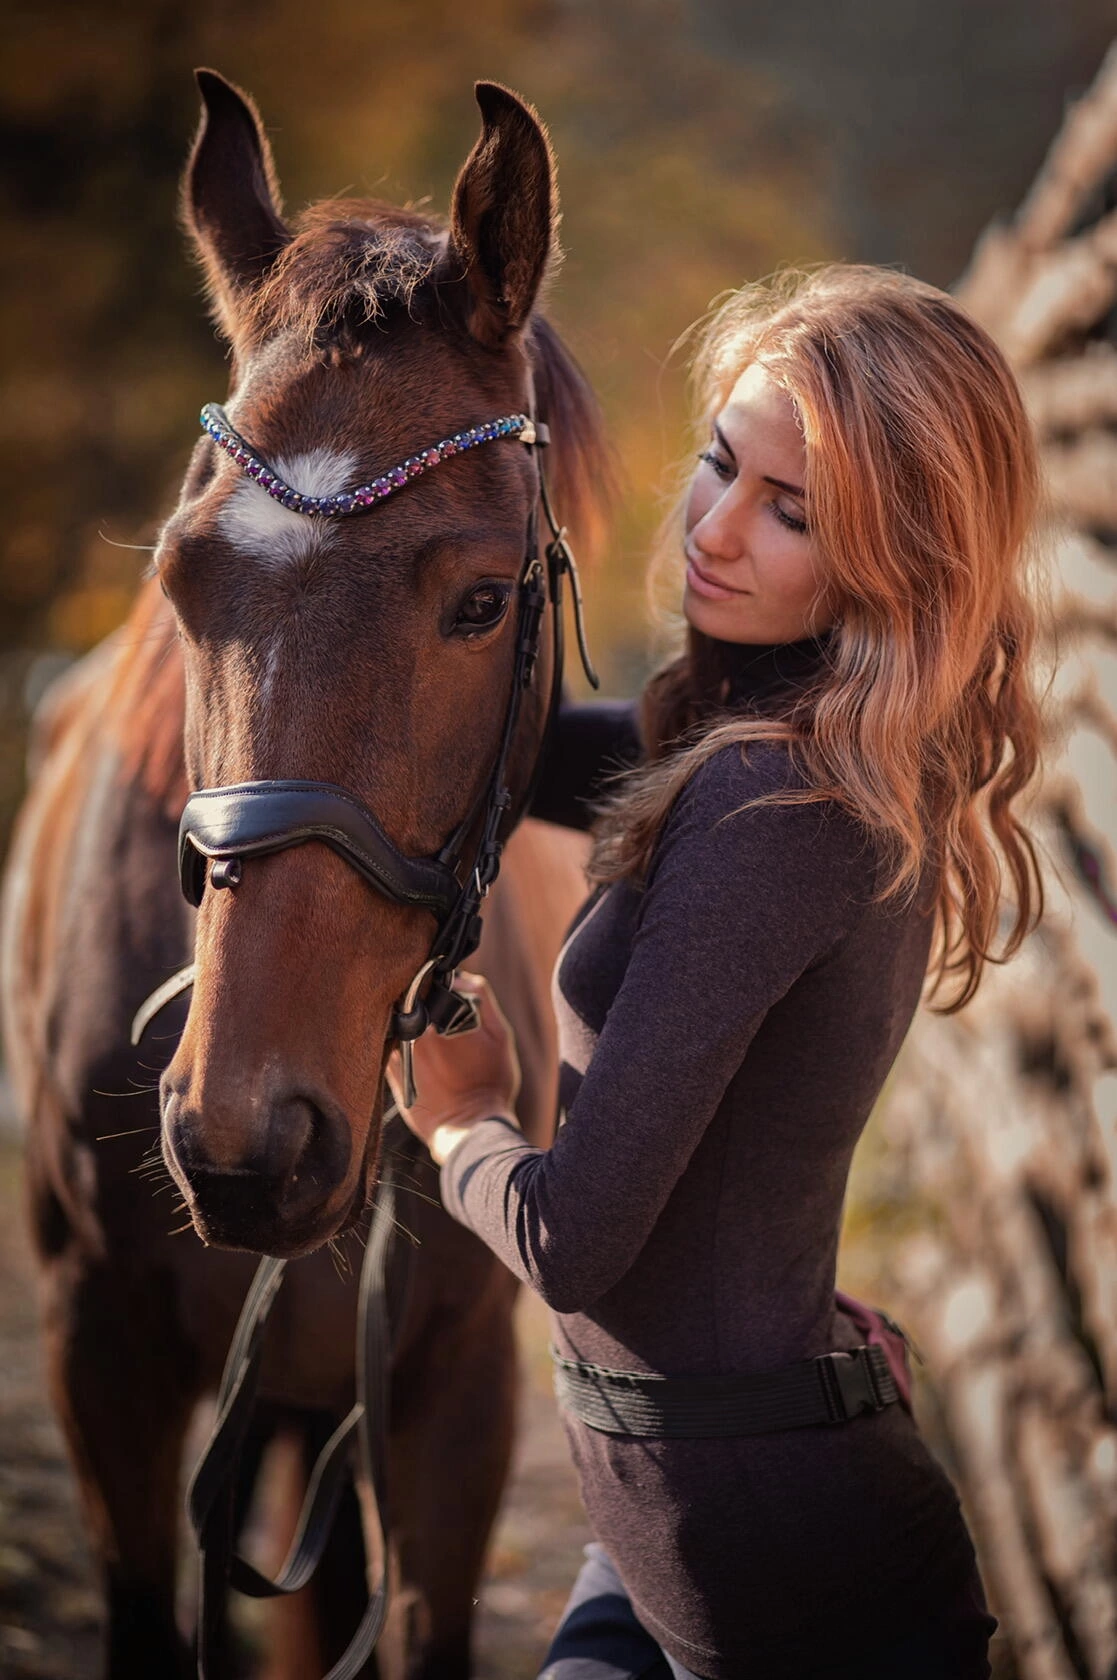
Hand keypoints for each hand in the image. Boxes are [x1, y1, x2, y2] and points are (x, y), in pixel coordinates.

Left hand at [387, 973, 521, 1164]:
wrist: (472, 1130)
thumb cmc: (492, 1083)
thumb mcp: (500, 1036)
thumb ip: (482, 999)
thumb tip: (462, 976)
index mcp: (438, 1019)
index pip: (424, 984)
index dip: (430, 980)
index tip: (439, 981)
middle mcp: (413, 1034)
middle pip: (407, 1002)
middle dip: (417, 998)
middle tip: (430, 1002)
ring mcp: (398, 1054)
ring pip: (395, 1023)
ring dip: (405, 1019)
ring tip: (424, 1027)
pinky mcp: (391, 1074)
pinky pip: (388, 1046)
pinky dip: (397, 1040)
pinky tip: (414, 1048)